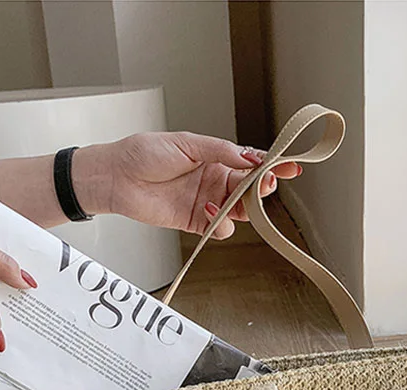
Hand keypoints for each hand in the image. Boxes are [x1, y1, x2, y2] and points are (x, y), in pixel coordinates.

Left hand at [75, 133, 301, 239]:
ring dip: (245, 208)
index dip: (271, 166)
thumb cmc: (144, 154)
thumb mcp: (187, 144)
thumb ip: (222, 151)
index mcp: (215, 158)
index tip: (290, 167)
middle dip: (261, 188)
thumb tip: (252, 157)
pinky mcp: (196, 222)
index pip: (250, 163)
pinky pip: (220, 229)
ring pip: (239, 211)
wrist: (117, 176)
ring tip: (239, 200)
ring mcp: (207, 203)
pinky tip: (210, 211)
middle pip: (250, 189)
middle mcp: (215, 181)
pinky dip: (221, 223)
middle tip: (265, 184)